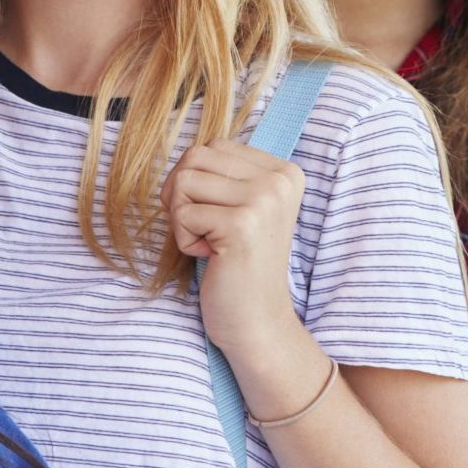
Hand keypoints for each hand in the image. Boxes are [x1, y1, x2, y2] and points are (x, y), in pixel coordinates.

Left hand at [164, 136, 306, 363]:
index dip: (195, 180)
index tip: (216, 216)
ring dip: (182, 217)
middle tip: (202, 228)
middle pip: (195, 157)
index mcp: (285, 172)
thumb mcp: (243, 208)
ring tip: (209, 241)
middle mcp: (280, 180)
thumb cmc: (240, 265)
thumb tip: (186, 154)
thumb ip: (226, 175)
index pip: (214, 146)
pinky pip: (181, 213)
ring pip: (184, 180)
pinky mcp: (241, 224)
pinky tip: (211, 257)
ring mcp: (264, 200)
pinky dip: (185, 240)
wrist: (257, 321)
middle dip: (182, 194)